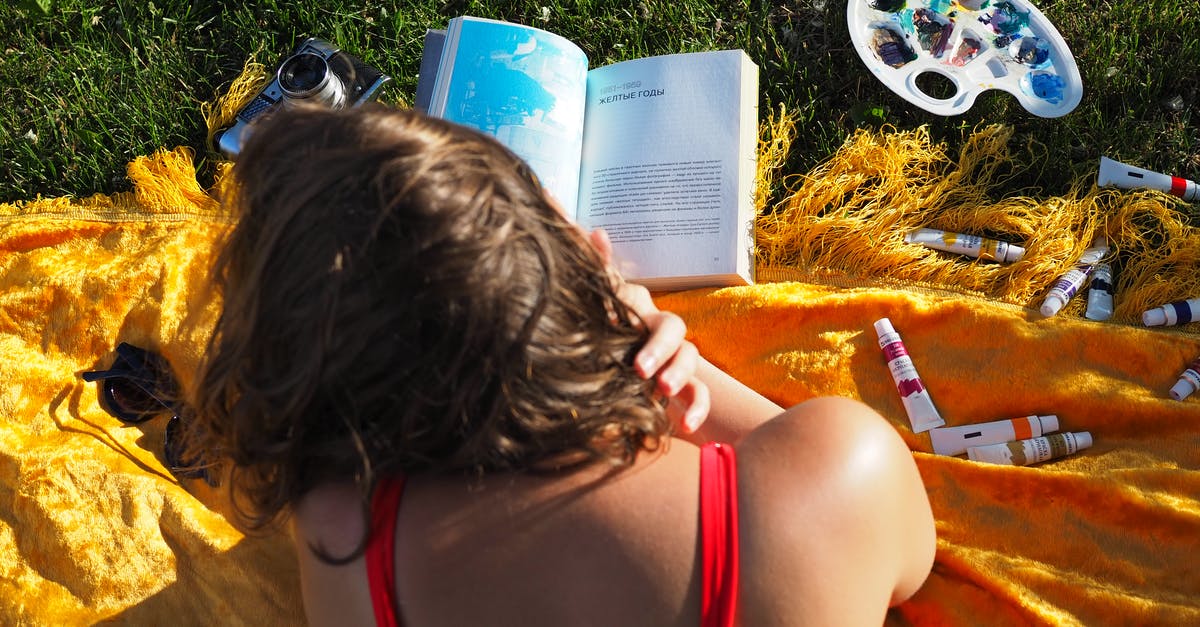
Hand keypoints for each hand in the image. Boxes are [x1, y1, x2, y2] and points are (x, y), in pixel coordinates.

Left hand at [588, 228, 710, 434]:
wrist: (617, 375)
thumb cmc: (605, 335)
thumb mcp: (597, 309)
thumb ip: (596, 271)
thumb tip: (596, 230)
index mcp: (636, 312)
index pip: (642, 303)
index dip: (640, 319)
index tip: (627, 349)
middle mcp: (660, 332)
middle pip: (674, 330)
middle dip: (660, 350)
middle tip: (640, 371)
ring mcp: (675, 359)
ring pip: (691, 359)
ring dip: (681, 376)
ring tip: (664, 392)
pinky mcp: (684, 388)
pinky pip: (701, 395)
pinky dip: (697, 409)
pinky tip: (685, 427)